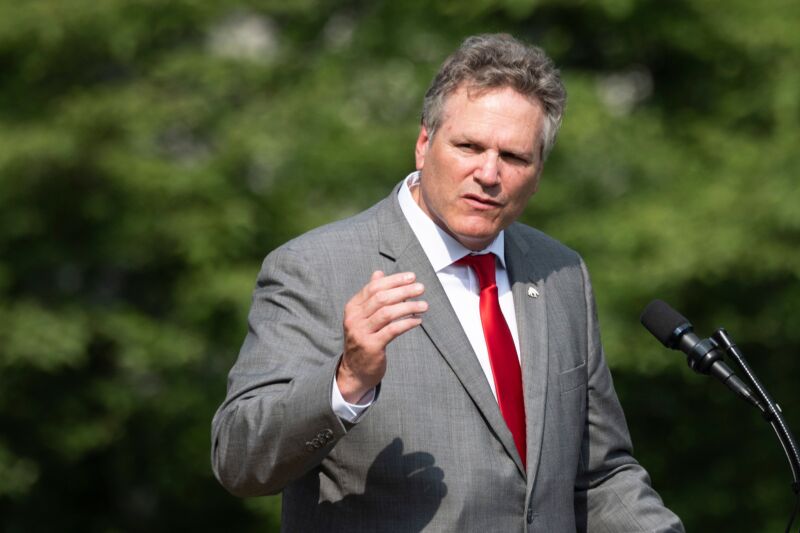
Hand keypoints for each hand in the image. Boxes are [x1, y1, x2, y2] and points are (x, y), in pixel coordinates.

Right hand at [337, 271, 426, 402]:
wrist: (354, 370)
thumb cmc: (363, 339)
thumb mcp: (363, 316)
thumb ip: (370, 296)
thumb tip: (378, 273)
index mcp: (352, 308)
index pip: (373, 287)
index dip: (394, 280)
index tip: (411, 277)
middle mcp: (354, 319)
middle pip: (381, 298)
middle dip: (403, 291)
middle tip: (421, 288)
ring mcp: (361, 333)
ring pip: (388, 313)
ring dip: (409, 307)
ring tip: (424, 305)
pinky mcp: (371, 346)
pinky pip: (392, 330)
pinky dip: (407, 323)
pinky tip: (417, 320)